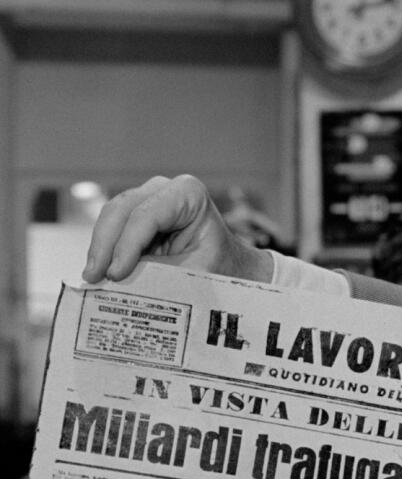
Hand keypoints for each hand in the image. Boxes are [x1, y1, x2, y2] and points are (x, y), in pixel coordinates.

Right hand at [82, 175, 271, 283]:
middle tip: (93, 278)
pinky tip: (97, 274)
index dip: (127, 244)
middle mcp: (163, 189)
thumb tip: (117, 285)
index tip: (116, 274)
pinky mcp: (135, 215)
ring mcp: (146, 198)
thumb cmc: (218, 266)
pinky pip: (111, 229)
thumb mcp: (194, 272)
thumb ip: (158, 274)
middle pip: (122, 211)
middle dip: (105, 245)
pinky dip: (103, 251)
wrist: (229, 265)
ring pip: (111, 218)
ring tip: (92, 279)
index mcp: (188, 193)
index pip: (147, 215)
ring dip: (99, 248)